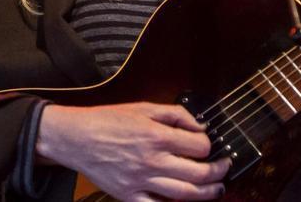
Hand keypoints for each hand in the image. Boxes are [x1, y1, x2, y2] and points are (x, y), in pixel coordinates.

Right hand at [35, 102, 229, 201]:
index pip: (200, 146)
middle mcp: (152, 161)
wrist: (76, 138)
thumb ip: (176, 115)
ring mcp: (141, 182)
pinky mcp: (129, 196)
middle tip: (224, 168)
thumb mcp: (144, 107)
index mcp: (157, 136)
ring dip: (207, 193)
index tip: (209, 144)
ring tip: (217, 189)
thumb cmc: (108, 120)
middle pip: (199, 174)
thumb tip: (200, 124)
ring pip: (185, 194)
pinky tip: (183, 201)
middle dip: (219, 171)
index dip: (210, 145)